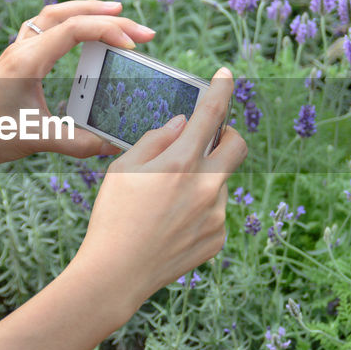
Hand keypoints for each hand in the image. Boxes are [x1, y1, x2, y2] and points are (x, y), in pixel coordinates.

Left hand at [0, 0, 155, 165]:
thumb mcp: (36, 139)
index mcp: (26, 61)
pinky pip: (44, 27)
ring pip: (53, 14)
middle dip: (105, 15)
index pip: (73, 30)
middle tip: (139, 29)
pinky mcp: (17, 58)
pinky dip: (68, 21)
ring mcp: (17, 50)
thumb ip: (76, 142)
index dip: (106, 31)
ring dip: (85, 10)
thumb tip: (111, 144)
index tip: (132, 44)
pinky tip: (82, 31)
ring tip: (116, 15)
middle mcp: (21, 49)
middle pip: (66, 13)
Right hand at [73, 67, 246, 308]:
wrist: (117, 274)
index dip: (221, 89)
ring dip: (202, 181)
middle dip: (228, 135)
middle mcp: (206, 186)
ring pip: (220, 183)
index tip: (226, 75)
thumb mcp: (124, 168)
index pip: (211, 114)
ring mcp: (216, 214)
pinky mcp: (218, 238)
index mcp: (181, 162)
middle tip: (208, 140)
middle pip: (237, 145)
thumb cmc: (113, 217)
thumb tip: (182, 124)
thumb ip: (155, 139)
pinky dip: (199, 210)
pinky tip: (171, 225)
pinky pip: (215, 213)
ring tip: (166, 204)